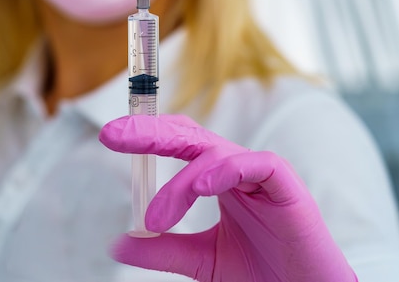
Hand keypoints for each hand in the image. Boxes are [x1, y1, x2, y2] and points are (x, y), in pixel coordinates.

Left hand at [99, 114, 356, 281]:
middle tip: (113, 135)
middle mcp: (237, 172)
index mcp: (218, 180)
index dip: (148, 135)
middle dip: (151, 132)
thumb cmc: (262, 275)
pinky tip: (200, 186)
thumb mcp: (202, 261)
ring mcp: (263, 176)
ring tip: (156, 220)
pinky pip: (258, 164)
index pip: (180, 145)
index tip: (110, 136)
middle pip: (191, 136)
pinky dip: (226, 170)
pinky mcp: (288, 187)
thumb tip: (118, 244)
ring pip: (216, 153)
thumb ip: (164, 249)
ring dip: (181, 183)